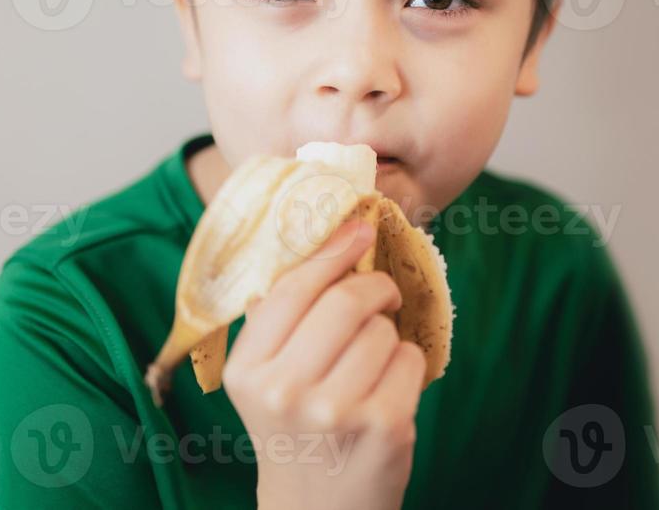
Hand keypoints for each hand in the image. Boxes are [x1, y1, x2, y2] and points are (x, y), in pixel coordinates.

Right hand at [223, 217, 426, 509]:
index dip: (333, 250)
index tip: (359, 229)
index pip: (294, 287)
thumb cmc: (295, 429)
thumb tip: (327, 236)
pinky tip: (388, 388)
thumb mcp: (264, 378)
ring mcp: (335, 411)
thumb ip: (280, 316)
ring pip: (382, 330)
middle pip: (345, 301)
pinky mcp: (384, 427)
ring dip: (387, 334)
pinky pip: (410, 359)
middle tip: (382, 293)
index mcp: (248, 369)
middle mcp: (284, 390)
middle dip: (373, 287)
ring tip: (371, 362)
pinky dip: (407, 364)